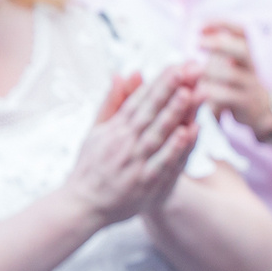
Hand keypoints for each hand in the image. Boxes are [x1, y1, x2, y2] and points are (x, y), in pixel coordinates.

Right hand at [66, 64, 202, 227]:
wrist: (82, 205)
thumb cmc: (90, 165)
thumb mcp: (95, 130)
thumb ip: (111, 102)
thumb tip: (121, 73)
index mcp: (115, 128)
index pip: (139, 100)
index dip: (158, 82)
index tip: (176, 65)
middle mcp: (125, 143)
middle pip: (150, 112)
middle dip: (169, 90)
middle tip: (188, 69)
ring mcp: (136, 163)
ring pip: (158, 134)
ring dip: (174, 114)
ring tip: (189, 93)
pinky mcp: (145, 183)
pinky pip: (163, 163)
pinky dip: (176, 148)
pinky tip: (189, 133)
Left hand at [195, 19, 271, 137]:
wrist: (262, 111)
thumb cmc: (238, 83)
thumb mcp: (232, 62)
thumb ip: (219, 49)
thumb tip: (200, 30)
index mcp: (247, 52)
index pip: (242, 31)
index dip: (223, 24)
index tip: (200, 25)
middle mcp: (251, 66)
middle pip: (242, 50)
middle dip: (219, 44)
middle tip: (197, 43)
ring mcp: (250, 85)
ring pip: (231, 75)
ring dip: (209, 71)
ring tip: (193, 72)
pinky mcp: (245, 103)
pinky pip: (226, 97)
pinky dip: (210, 93)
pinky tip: (197, 92)